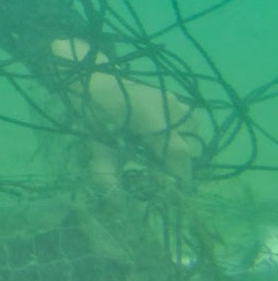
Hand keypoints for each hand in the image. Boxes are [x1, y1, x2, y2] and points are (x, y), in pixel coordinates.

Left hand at [49, 38, 201, 183]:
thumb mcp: (97, 144)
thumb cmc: (92, 109)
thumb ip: (108, 174)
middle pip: (189, 148)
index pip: (180, 154)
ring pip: (191, 134)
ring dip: (178, 148)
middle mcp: (170, 108)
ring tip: (153, 153)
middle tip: (154, 171)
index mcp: (152, 118)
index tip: (171, 191)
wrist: (89, 76)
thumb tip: (117, 204)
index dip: (179, 176)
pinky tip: (156, 138)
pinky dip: (178, 134)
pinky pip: (187, 122)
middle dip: (175, 164)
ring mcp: (173, 100)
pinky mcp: (173, 97)